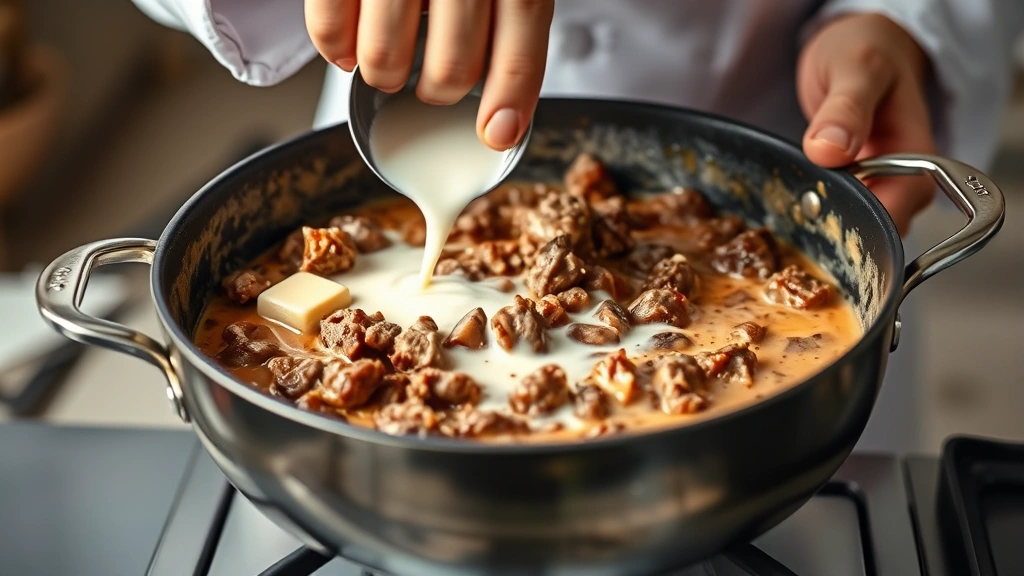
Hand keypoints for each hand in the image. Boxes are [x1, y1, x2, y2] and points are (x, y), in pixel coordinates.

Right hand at [304, 0, 554, 151]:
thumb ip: (509, 19)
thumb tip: (506, 115)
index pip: (521, 34)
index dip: (512, 92)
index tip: (498, 131)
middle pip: (452, 64)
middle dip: (438, 92)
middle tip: (431, 86)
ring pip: (387, 57)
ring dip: (385, 76)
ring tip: (386, 65)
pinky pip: (329, 29)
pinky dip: (336, 51)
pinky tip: (347, 46)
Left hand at [798, 13, 936, 236]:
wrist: (860, 48)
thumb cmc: (865, 52)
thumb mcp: (856, 68)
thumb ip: (846, 107)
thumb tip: (830, 150)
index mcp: (918, 155)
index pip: (899, 211)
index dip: (862, 223)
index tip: (821, 213)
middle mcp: (906, 179)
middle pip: (879, 230)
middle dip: (838, 228)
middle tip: (801, 204)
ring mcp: (883, 186)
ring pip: (860, 228)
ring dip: (826, 222)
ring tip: (799, 198)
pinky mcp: (861, 188)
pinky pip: (844, 215)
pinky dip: (820, 212)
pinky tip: (801, 197)